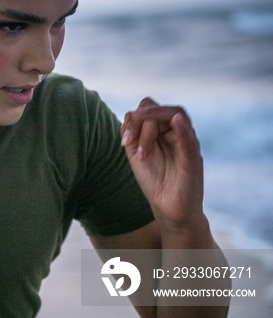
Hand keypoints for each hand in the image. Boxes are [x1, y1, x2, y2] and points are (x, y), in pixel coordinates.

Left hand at [121, 98, 203, 226]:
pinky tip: (176, 121)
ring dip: (152, 125)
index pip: (150, 109)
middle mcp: (177, 133)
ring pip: (175, 117)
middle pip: (162, 110)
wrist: (168, 208)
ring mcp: (187, 144)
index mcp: (164, 131)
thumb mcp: (136, 153)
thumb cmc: (154, 180)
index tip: (124, 142)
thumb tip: (130, 113)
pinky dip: (183, 128)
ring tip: (139, 147)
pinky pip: (190, 139)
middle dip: (141, 121)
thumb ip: (132, 133)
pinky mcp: (194, 159)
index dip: (134, 119)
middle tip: (128, 142)